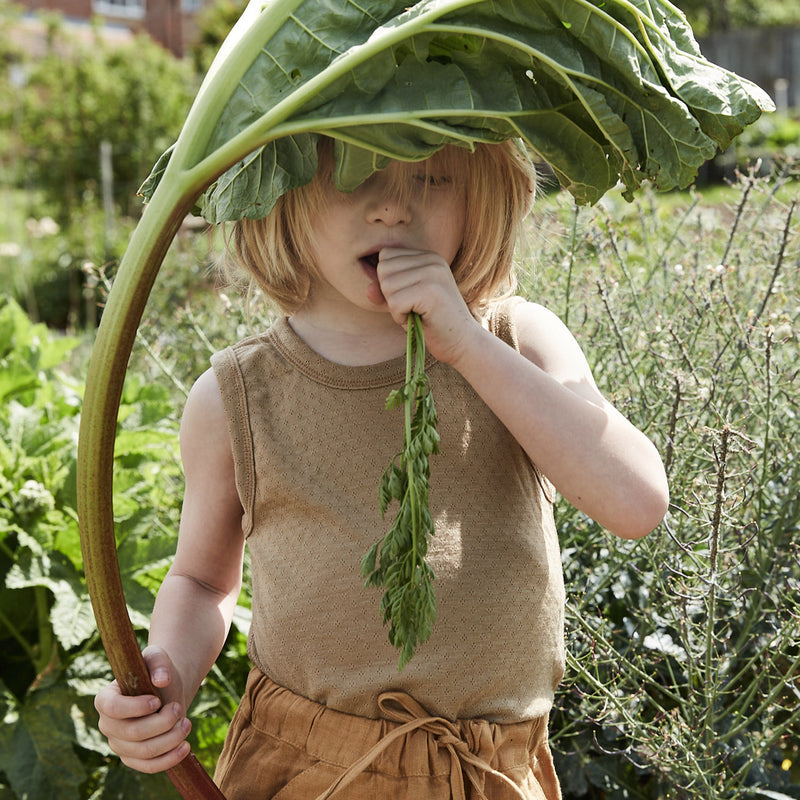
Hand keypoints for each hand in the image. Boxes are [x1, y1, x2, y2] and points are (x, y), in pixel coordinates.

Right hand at [94, 646, 191, 773]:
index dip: (135, 707)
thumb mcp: (157, 657)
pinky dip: (169, 759)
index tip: (157, 701)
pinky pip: (149, 766)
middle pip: (133, 732)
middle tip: (179, 708)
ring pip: (144, 751)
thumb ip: (159, 662)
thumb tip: (161, 680)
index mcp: (105, 699)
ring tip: (186, 723)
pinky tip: (185, 746)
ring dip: (171, 739)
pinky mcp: (133, 759)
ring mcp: (119, 745)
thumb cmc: (157, 672)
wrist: (167, 691)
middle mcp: (107, 725)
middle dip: (163, 722)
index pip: (113, 708)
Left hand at [376, 247, 479, 364]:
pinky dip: (401, 318)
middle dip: (391, 296)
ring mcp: (432, 273)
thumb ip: (386, 291)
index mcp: (428, 256)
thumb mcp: (405, 303)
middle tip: (414, 309)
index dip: (390, 284)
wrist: (463, 343)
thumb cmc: (433, 324)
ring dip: (396, 308)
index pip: (386, 257)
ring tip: (418, 315)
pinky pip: (394, 303)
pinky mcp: (431, 290)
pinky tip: (420, 321)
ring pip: (387, 286)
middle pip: (384, 270)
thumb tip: (368, 288)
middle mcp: (431, 259)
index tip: (412, 299)